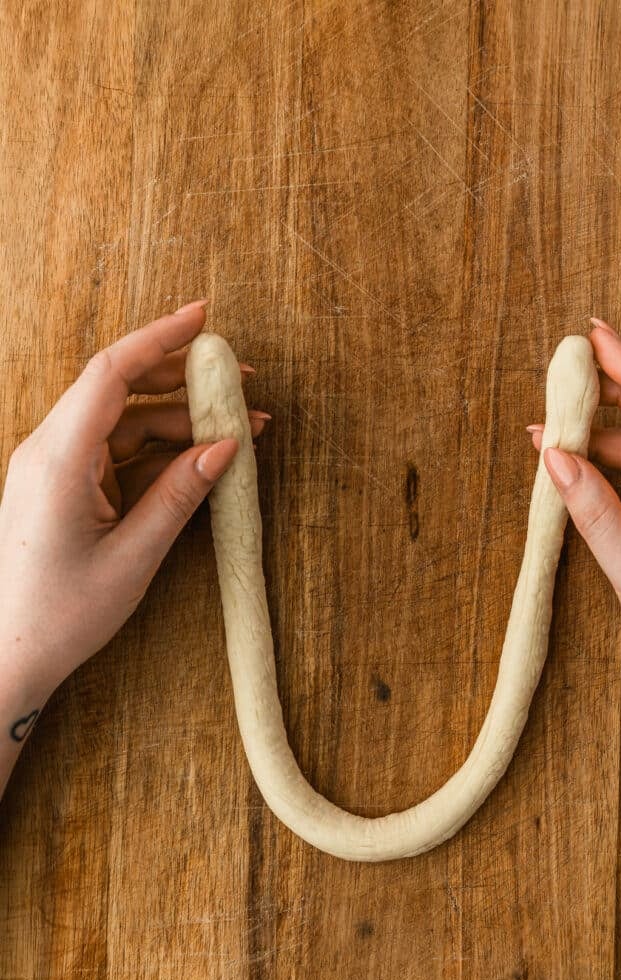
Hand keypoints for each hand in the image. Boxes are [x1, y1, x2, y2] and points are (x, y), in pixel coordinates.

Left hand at [0, 303, 269, 700]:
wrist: (10, 656)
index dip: (159, 338)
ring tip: (236, 427)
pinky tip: (200, 457)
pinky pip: (117, 451)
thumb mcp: (134, 556)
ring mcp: (56, 467)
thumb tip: (225, 447)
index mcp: (59, 458)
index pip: (111, 373)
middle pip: (119, 388)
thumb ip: (180, 495)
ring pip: (124, 421)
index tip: (204, 319)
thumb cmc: (61, 614)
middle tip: (236, 379)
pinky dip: (159, 449)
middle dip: (180, 377)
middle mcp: (51, 450)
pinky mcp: (65, 485)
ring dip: (178, 419)